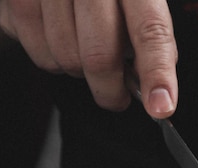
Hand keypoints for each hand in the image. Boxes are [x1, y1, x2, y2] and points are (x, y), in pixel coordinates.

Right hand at [0, 0, 177, 117]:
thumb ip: (149, 32)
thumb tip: (151, 81)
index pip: (150, 30)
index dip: (157, 73)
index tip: (161, 106)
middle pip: (99, 57)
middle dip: (110, 91)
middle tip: (117, 97)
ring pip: (65, 60)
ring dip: (79, 71)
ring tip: (84, 46)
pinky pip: (37, 52)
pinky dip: (51, 57)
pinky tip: (58, 34)